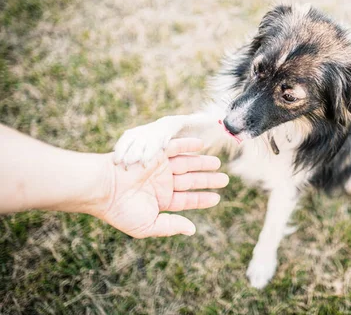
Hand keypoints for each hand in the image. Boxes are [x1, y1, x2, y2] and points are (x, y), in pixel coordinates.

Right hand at [94, 138, 227, 237]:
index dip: (202, 199)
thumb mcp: (147, 225)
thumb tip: (192, 230)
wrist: (101, 188)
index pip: (186, 199)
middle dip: (208, 179)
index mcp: (160, 200)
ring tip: (218, 162)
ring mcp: (159, 167)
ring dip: (202, 162)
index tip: (217, 198)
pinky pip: (174, 147)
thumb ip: (170, 226)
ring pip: (186, 164)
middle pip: (190, 180)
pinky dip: (187, 145)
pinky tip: (201, 145)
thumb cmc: (121, 210)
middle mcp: (162, 183)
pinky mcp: (154, 153)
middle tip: (225, 179)